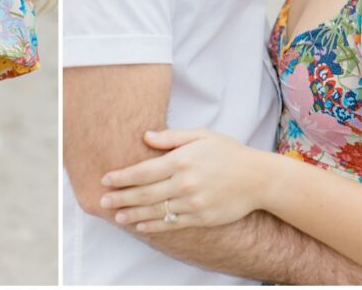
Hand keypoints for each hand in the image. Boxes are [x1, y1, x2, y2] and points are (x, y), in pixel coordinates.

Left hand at [97, 127, 268, 231]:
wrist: (258, 178)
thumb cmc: (228, 152)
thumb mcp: (201, 135)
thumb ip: (172, 137)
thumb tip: (146, 136)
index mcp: (182, 160)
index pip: (143, 171)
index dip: (122, 177)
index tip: (106, 179)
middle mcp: (185, 183)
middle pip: (145, 193)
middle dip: (121, 197)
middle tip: (103, 201)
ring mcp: (193, 203)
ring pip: (156, 211)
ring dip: (133, 215)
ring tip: (117, 217)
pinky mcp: (201, 218)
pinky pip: (172, 224)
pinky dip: (154, 226)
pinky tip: (141, 226)